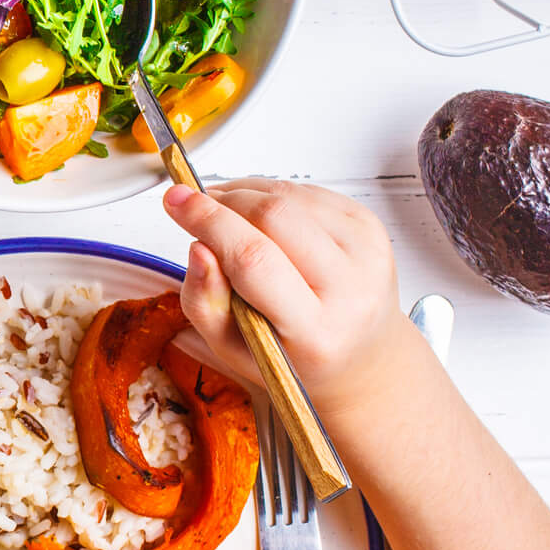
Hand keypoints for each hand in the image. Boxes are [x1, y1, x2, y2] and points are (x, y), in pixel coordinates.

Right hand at [162, 180, 421, 427]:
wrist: (361, 357)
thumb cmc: (293, 356)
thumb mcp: (234, 348)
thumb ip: (205, 302)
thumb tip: (198, 246)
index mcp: (316, 331)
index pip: (255, 260)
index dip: (210, 222)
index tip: (176, 201)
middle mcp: (353, 289)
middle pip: (275, 216)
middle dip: (225, 203)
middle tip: (198, 211)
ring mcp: (369, 253)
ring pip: (291, 195)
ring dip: (247, 196)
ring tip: (231, 222)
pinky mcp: (373, 226)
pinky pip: (309, 192)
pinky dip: (274, 195)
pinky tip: (264, 222)